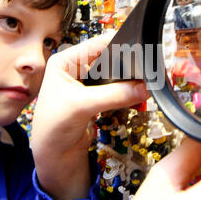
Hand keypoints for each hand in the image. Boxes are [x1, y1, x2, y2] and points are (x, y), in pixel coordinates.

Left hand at [31, 34, 149, 199]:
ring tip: (144, 84)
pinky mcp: (95, 96)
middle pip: (108, 58)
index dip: (118, 46)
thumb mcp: (83, 106)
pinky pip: (115, 89)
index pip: (96, 44)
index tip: (141, 52)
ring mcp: (85, 83)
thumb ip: (114, 95)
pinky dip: (126, 93)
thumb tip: (143, 88)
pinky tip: (137, 96)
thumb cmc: (54, 127)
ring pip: (113, 75)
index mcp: (65, 61)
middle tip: (146, 71)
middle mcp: (75, 68)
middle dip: (126, 66)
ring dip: (127, 81)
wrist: (54, 155)